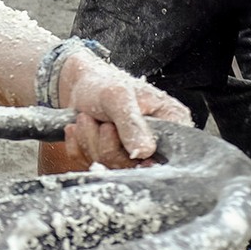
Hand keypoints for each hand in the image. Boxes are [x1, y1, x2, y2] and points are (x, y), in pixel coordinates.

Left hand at [58, 53, 190, 164]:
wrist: (78, 84)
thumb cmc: (103, 83)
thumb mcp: (118, 96)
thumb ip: (131, 123)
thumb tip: (144, 152)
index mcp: (170, 123)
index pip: (172, 154)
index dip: (148, 158)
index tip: (127, 148)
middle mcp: (155, 142)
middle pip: (135, 166)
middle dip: (108, 144)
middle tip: (102, 122)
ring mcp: (132, 153)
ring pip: (111, 166)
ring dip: (90, 142)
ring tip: (86, 119)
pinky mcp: (109, 158)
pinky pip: (91, 165)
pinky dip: (79, 147)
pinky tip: (79, 129)